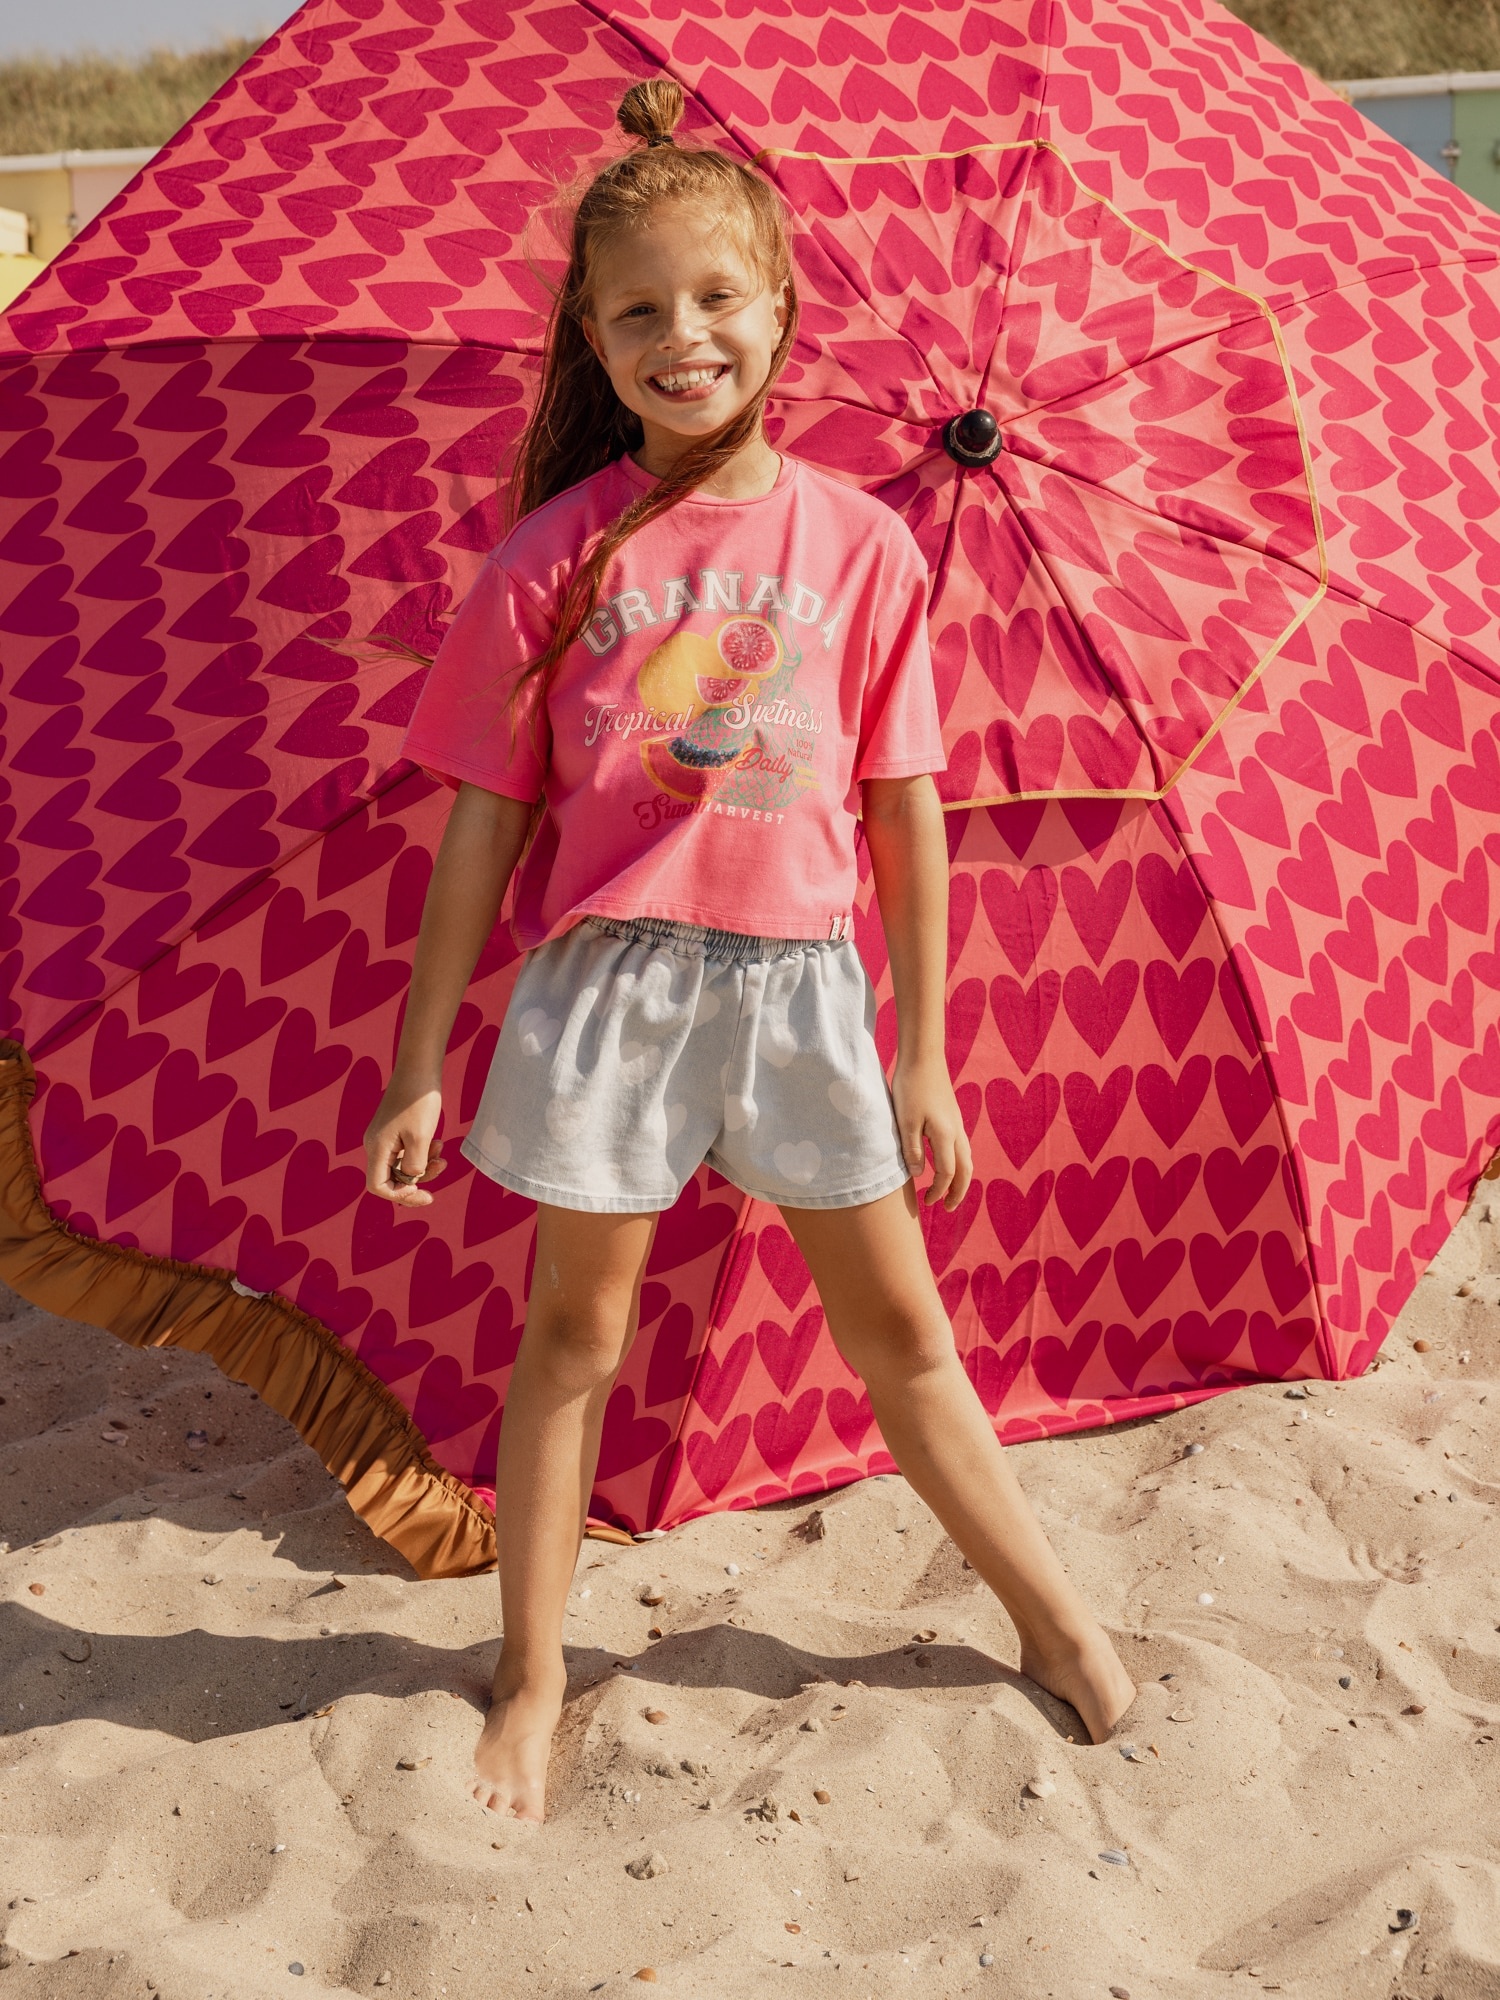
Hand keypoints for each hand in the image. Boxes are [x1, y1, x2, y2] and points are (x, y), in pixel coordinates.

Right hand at [364, 1077, 446, 1207]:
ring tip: (442, 1154)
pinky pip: (406, 1152)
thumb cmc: (419, 1101)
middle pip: (391, 1179)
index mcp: (377, 1149)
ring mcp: (385, 1138)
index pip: (378, 1187)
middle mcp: (376, 1145)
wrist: (419, 1068)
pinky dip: (423, 1152)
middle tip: (441, 1168)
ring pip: (402, 1166)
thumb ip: (415, 1165)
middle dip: (418, 1179)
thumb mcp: (421, 1137)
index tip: (424, 1192)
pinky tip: (437, 1142)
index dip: (401, 1196)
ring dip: (424, 1165)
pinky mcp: (394, 1131)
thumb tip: (412, 1179)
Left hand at [892, 1057, 972, 1210]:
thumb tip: (919, 1174)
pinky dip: (957, 1162)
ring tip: (947, 1191)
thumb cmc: (911, 1087)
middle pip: (966, 1169)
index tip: (927, 1201)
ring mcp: (957, 1123)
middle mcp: (957, 1131)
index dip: (939, 1191)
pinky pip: (961, 1147)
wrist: (923, 1056)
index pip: (948, 1173)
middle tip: (948, 1208)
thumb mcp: (905, 1121)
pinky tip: (943, 1163)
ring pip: (966, 1158)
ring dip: (960, 1178)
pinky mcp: (952, 1116)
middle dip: (959, 1191)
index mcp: (946, 1135)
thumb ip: (912, 1150)